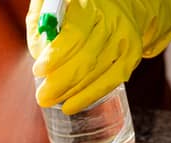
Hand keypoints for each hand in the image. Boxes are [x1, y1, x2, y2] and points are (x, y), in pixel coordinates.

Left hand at [27, 0, 170, 113]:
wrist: (120, 1)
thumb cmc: (77, 5)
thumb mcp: (51, 3)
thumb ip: (40, 23)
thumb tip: (40, 52)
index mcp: (88, 4)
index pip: (74, 35)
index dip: (56, 56)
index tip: (38, 70)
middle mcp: (111, 20)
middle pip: (87, 58)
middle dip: (62, 82)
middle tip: (43, 96)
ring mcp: (124, 38)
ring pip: (99, 73)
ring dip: (74, 92)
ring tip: (53, 101)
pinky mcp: (132, 53)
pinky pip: (112, 80)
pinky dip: (92, 95)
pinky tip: (73, 104)